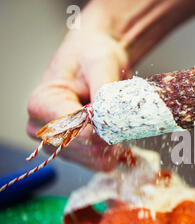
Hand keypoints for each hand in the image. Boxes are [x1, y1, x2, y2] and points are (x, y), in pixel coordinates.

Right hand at [27, 28, 129, 170]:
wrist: (93, 59)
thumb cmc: (92, 56)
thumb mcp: (101, 63)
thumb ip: (104, 91)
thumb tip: (109, 117)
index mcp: (41, 105)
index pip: (77, 131)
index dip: (103, 125)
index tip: (114, 109)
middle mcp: (45, 131)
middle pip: (89, 149)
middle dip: (112, 133)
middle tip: (119, 111)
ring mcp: (60, 146)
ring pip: (97, 160)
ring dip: (115, 141)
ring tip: (113, 117)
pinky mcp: (77, 155)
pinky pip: (103, 163)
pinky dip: (116, 149)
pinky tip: (116, 129)